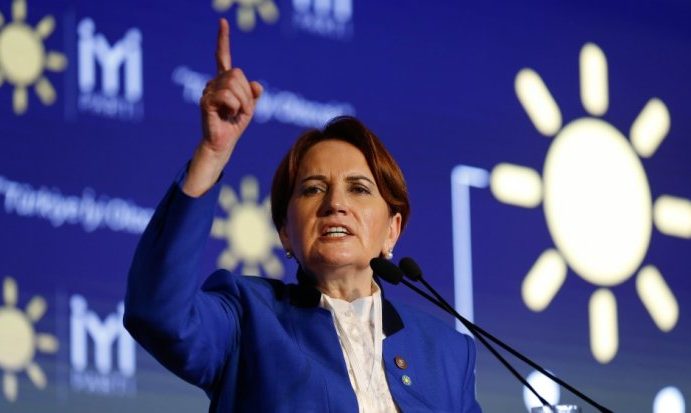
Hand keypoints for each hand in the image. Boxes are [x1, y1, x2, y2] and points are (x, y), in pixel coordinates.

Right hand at [184, 18, 262, 196]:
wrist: (223, 143)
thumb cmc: (235, 125)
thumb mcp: (250, 107)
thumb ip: (253, 94)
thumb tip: (256, 85)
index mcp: (223, 81)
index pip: (222, 57)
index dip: (222, 39)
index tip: (222, 22)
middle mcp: (213, 83)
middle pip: (237, 74)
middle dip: (247, 93)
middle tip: (244, 109)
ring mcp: (208, 91)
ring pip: (234, 85)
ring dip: (243, 102)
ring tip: (235, 114)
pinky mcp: (205, 101)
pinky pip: (228, 97)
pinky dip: (235, 107)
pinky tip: (227, 115)